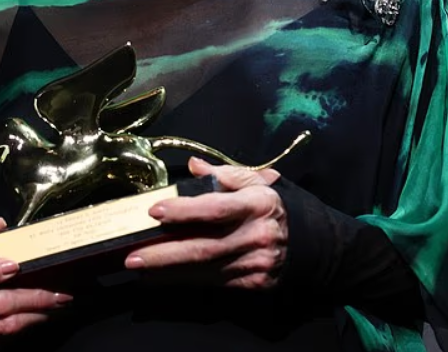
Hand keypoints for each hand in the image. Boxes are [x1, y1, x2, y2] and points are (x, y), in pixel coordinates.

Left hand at [123, 157, 287, 289]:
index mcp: (257, 204)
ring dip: (169, 270)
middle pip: (205, 247)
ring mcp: (256, 263)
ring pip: (206, 269)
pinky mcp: (255, 283)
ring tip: (140, 266)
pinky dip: (187, 280)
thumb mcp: (257, 182)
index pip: (215, 208)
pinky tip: (164, 277)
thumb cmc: (276, 207)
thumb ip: (224, 174)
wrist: (314, 243)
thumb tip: (194, 165)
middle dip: (165, 254)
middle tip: (133, 255)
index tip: (155, 211)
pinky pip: (215, 282)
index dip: (184, 211)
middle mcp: (256, 235)